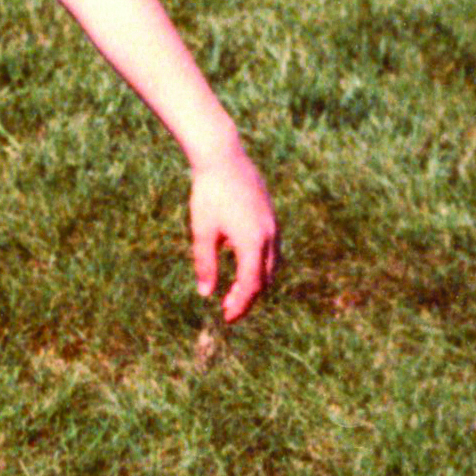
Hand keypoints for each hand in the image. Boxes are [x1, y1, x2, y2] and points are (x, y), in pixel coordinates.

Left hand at [189, 148, 278, 323]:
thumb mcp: (203, 231)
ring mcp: (273, 226)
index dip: (240, 305)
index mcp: (251, 243)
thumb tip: (206, 294)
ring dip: (256, 282)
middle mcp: (268, 236)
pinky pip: (272, 250)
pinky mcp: (271, 217)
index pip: (250, 286)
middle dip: (248, 297)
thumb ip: (205, 264)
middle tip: (228, 309)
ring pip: (271, 265)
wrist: (223, 157)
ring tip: (236, 292)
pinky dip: (261, 265)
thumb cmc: (209, 194)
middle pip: (264, 279)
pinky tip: (244, 266)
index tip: (227, 318)